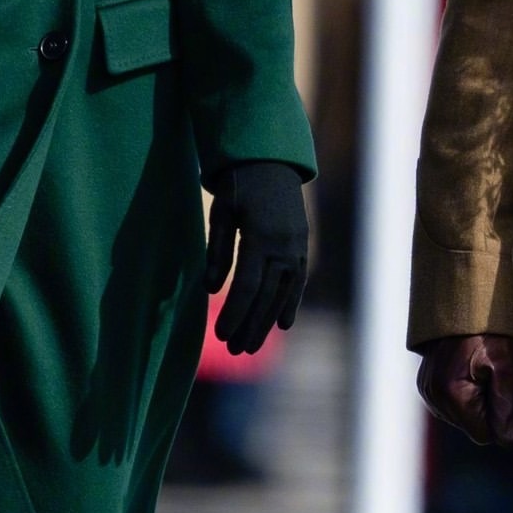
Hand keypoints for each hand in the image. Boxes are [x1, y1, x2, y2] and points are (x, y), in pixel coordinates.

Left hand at [205, 161, 308, 355]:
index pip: (247, 285)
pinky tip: (283, 324)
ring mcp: (297, 247)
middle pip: (266, 296)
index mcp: (261, 236)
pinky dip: (290, 303)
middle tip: (235, 351)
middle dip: (250, 326)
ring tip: (252, 346)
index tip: (220, 335)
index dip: (234, 312)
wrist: (270, 160)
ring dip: (268, 322)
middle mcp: (284, 246)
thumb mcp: (221, 212)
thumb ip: (217, 251)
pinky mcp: (302, 246)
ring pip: (283, 294)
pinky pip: (298, 281)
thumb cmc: (238, 185)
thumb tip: (210, 289)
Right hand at [416, 333, 512, 445]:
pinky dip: (462, 396)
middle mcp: (434, 398)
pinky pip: (451, 407)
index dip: (498, 416)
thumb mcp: (505, 366)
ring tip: (477, 372)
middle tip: (490, 377)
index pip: (485, 435)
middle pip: (472, 427)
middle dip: (485, 408)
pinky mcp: (425, 387)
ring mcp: (426, 392)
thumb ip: (507, 407)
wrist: (461, 308)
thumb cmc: (487, 334)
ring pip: (462, 419)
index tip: (498, 387)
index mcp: (453, 395)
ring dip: (474, 402)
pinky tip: (466, 373)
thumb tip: (508, 440)